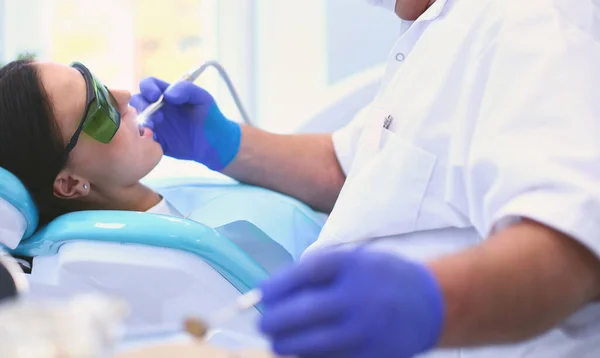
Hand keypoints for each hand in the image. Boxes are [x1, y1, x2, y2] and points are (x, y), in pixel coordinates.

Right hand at [130, 77, 240, 170]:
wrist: (216, 143)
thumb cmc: (211, 117)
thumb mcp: (203, 99)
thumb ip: (187, 90)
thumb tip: (168, 95)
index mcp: (167, 94)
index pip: (148, 84)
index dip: (148, 88)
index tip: (156, 96)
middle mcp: (157, 108)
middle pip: (137, 101)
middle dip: (142, 106)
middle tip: (158, 117)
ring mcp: (156, 125)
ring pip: (136, 119)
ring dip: (140, 122)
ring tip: (155, 128)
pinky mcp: (157, 141)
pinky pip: (142, 139)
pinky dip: (142, 138)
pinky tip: (154, 140)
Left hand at [258, 249, 444, 357]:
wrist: (429, 303)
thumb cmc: (380, 278)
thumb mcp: (353, 261)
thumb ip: (316, 273)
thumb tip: (270, 294)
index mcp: (353, 265)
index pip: (306, 273)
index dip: (277, 286)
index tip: (261, 294)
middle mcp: (359, 296)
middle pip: (305, 311)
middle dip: (274, 320)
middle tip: (263, 324)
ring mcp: (366, 329)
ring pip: (313, 343)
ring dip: (287, 344)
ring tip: (278, 340)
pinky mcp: (371, 355)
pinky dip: (310, 356)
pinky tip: (303, 350)